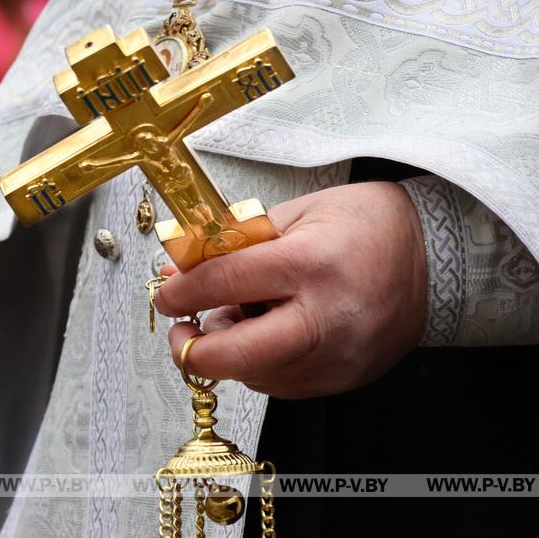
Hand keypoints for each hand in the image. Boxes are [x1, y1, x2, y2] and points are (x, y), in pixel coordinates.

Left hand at [155, 182, 427, 398]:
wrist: (432, 257)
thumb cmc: (364, 224)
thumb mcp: (294, 213)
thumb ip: (233, 244)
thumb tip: (178, 268)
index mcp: (312, 264)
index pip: (225, 284)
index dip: (182, 291)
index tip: (165, 293)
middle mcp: (327, 318)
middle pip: (236, 356)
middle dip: (193, 348)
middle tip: (181, 330)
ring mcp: (339, 357)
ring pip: (255, 375)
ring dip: (230, 352)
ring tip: (239, 317)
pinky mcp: (344, 379)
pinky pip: (282, 383)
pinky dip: (260, 363)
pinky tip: (268, 331)